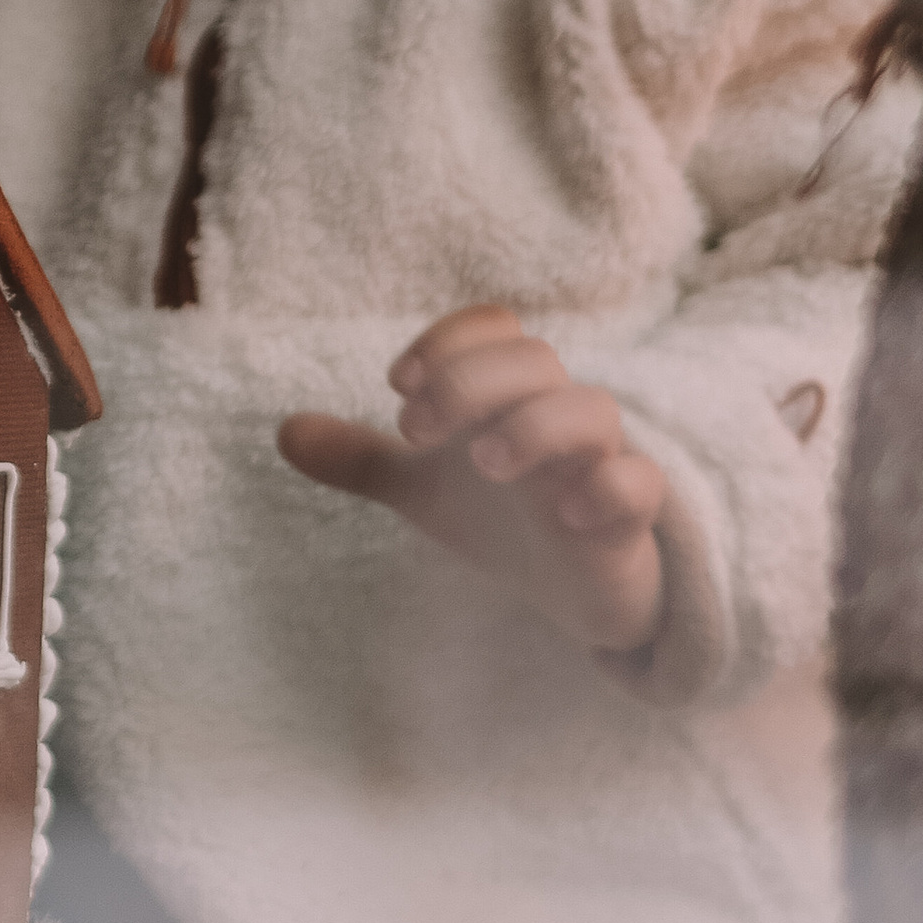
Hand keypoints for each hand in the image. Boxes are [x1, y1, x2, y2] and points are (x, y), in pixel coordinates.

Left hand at [278, 306, 668, 654]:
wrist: (573, 593)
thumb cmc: (503, 519)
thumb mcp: (423, 490)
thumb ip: (362, 460)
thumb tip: (283, 432)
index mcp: (508, 399)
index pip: (494, 329)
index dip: (447, 340)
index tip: (397, 383)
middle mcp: (555, 418)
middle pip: (535, 358)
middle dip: (470, 382)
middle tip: (414, 430)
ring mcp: (599, 464)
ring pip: (592, 411)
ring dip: (535, 426)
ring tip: (485, 463)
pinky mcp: (631, 521)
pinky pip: (640, 485)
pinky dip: (607, 489)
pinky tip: (563, 515)